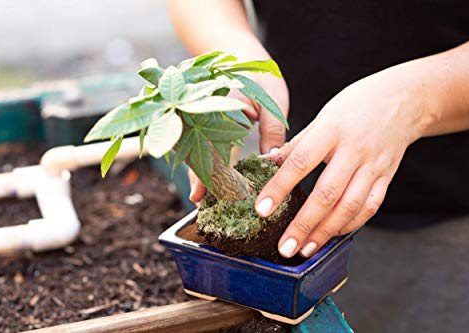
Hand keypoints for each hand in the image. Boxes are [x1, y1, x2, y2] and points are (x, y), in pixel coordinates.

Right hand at [189, 73, 288, 202]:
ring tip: (201, 197)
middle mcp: (206, 116)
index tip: (200, 194)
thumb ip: (272, 131)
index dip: (204, 173)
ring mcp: (203, 119)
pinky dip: (205, 161)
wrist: (242, 55)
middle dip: (198, 178)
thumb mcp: (272, 102)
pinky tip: (208, 177)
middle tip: (199, 202)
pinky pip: (203, 145)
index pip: (209, 147)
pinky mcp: (207, 123)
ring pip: (197, 150)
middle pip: (197, 152)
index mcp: (219, 111)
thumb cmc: (260, 78)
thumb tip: (272, 161)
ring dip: (199, 172)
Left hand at [255, 66, 428, 257]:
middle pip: (327, 194)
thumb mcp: (322, 117)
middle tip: (285, 247)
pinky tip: (331, 236)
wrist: (401, 100)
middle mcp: (354, 150)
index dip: (279, 187)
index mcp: (332, 130)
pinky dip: (349, 225)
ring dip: (325, 233)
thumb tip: (267, 162)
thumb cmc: (355, 106)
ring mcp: (373, 166)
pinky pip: (369, 207)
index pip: (300, 162)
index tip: (262, 209)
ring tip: (304, 250)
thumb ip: (297, 144)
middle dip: (303, 225)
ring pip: (349, 207)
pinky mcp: (386, 178)